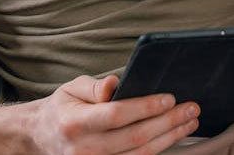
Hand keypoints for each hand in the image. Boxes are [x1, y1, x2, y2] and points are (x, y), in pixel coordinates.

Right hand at [28, 74, 199, 154]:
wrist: (41, 136)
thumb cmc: (62, 109)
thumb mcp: (72, 88)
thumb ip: (94, 86)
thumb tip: (116, 84)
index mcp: (74, 123)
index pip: (116, 115)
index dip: (145, 107)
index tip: (170, 98)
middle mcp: (84, 149)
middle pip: (134, 137)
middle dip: (168, 122)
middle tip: (191, 108)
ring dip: (170, 138)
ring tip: (189, 122)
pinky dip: (157, 151)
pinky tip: (172, 138)